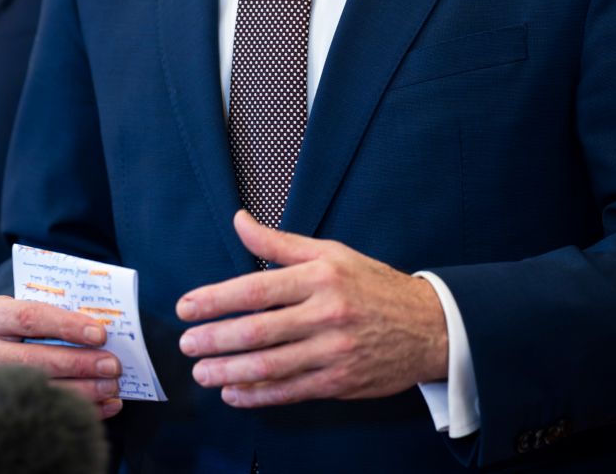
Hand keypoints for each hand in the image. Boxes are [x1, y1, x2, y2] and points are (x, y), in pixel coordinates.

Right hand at [0, 295, 125, 418]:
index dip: (66, 326)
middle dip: (79, 363)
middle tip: (112, 365)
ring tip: (112, 386)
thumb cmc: (24, 323)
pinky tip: (105, 405)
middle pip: (34, 359)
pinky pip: (43, 414)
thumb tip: (103, 327)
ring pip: (39, 391)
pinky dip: (80, 410)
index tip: (100, 334)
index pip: (29, 317)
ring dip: (83, 390)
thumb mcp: (29, 306)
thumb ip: (57, 311)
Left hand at [175, 210, 449, 408]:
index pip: (255, 289)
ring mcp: (333, 351)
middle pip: (257, 331)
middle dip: (214, 339)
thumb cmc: (373, 285)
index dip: (215, 300)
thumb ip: (279, 243)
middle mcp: (326, 314)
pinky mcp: (340, 381)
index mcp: (320, 277)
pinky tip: (234, 393)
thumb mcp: (331, 253)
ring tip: (201, 372)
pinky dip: (258, 395)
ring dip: (228, 371)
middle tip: (186, 344)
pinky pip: (290, 391)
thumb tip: (238, 221)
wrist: (429, 327)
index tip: (186, 307)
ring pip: (270, 366)